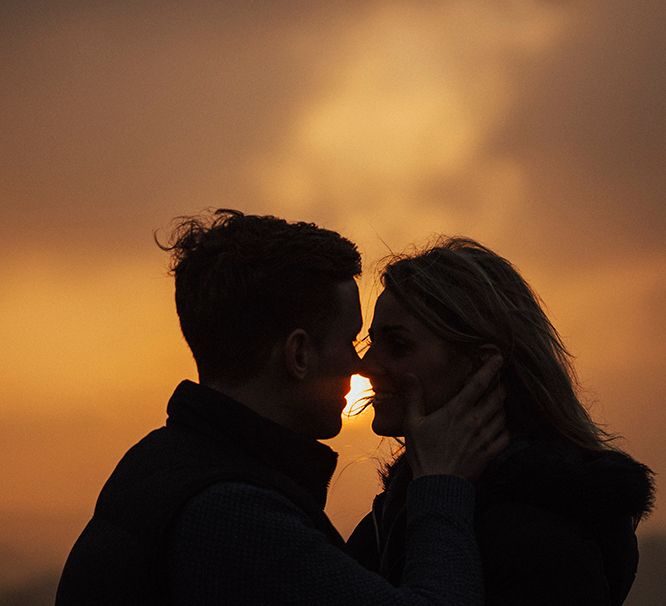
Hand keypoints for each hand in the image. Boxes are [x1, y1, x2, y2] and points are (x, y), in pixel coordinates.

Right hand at [404, 355, 507, 481]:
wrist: (437, 485)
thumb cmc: (423, 453)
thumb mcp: (412, 423)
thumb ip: (413, 397)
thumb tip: (409, 375)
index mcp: (457, 411)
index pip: (479, 384)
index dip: (490, 368)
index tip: (498, 358)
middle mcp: (475, 421)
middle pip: (496, 397)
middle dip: (500, 385)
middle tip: (499, 379)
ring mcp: (485, 437)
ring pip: (502, 414)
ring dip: (502, 405)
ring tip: (498, 399)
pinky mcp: (490, 453)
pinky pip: (505, 435)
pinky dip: (505, 427)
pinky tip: (501, 424)